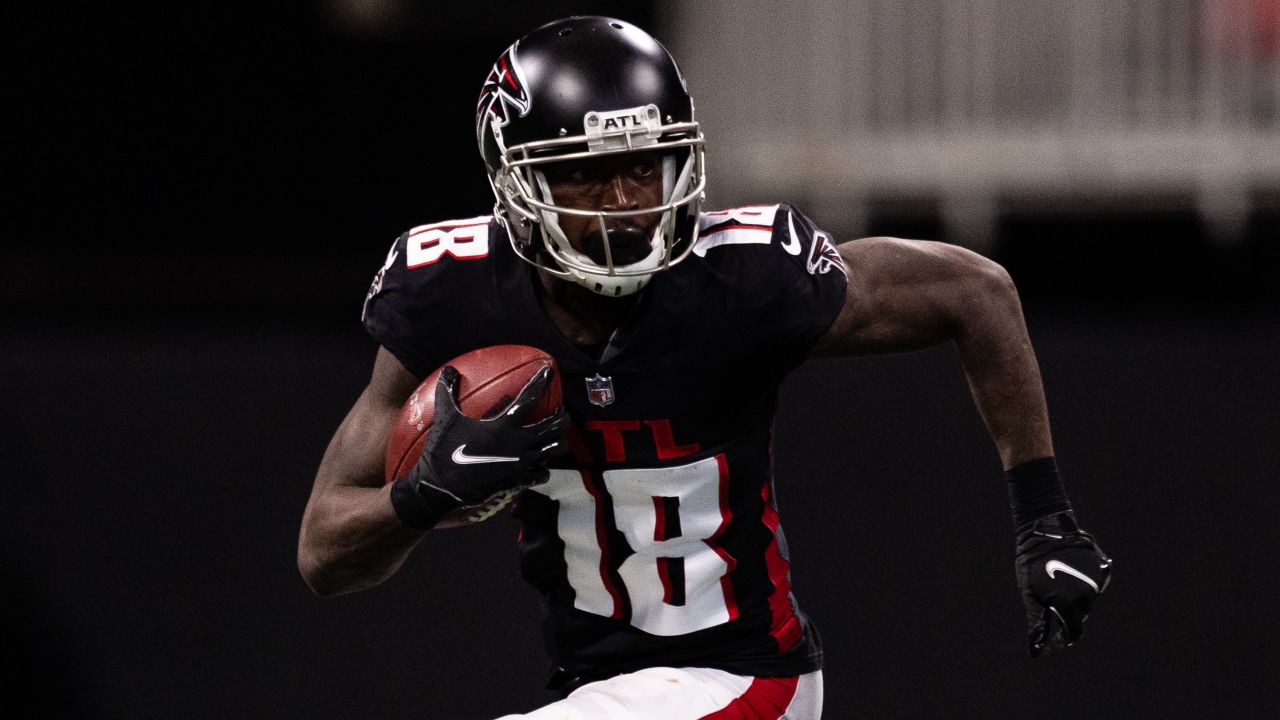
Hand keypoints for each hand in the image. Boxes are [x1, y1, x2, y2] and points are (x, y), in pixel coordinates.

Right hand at [409, 364, 567, 506]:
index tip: (549, 370)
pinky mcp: (518, 481)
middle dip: (562, 415)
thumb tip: (448, 370)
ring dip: (558, 440)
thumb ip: (447, 392)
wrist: (440, 487)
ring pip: (554, 450)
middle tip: (560, 410)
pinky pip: (542, 473)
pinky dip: (544, 467)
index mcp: (502, 425)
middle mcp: (517, 443)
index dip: (541, 381)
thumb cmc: (442, 450)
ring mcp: (521, 464)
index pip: (529, 398)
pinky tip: (541, 463)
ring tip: (556, 434)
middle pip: (554, 426)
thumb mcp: (444, 418)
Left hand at [1015, 511, 1111, 656]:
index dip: (1066, 636)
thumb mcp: (1030, 593)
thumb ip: (1037, 621)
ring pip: (1088, 599)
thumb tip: (1037, 650)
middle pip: (1081, 614)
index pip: (1074, 631)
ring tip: (1061, 580)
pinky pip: (1095, 584)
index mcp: (1068, 601)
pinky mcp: (1102, 569)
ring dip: (1077, 596)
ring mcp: (1096, 580)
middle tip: (1054, 596)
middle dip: (1069, 612)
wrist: (1046, 529)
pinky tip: (1072, 571)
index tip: (1060, 636)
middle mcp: (1086, 593)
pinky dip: (1084, 582)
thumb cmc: (1032, 563)